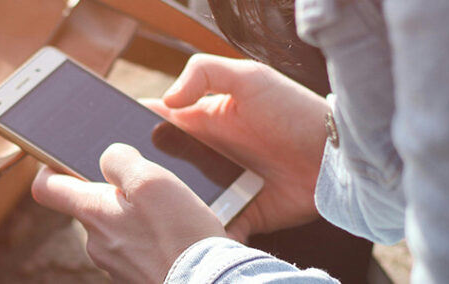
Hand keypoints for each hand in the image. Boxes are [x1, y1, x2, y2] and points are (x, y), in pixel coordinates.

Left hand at [32, 144, 224, 282]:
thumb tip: (109, 157)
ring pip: (119, 227)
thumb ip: (121, 161)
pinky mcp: (136, 276)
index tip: (61, 159)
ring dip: (140, 216)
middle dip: (116, 192)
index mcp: (93, 213)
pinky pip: (139, 248)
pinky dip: (154, 238)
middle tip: (150, 186)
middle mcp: (96, 242)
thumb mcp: (152, 181)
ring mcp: (116, 264)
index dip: (50, 168)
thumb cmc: (179, 235)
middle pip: (92, 206)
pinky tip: (180, 236)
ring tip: (174, 214)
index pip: (47, 188)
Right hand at [142, 54, 330, 241]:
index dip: (131, 132)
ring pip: (180, 203)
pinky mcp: (238, 216)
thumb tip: (165, 100)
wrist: (335, 156)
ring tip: (159, 214)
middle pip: (159, 170)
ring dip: (170, 210)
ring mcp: (220, 188)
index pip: (154, 126)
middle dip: (144, 179)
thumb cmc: (294, 111)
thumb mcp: (248, 77)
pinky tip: (195, 234)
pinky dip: (203, 235)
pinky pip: (212, 229)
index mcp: (200, 122)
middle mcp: (204, 157)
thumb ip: (202, 73)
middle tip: (133, 186)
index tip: (113, 143)